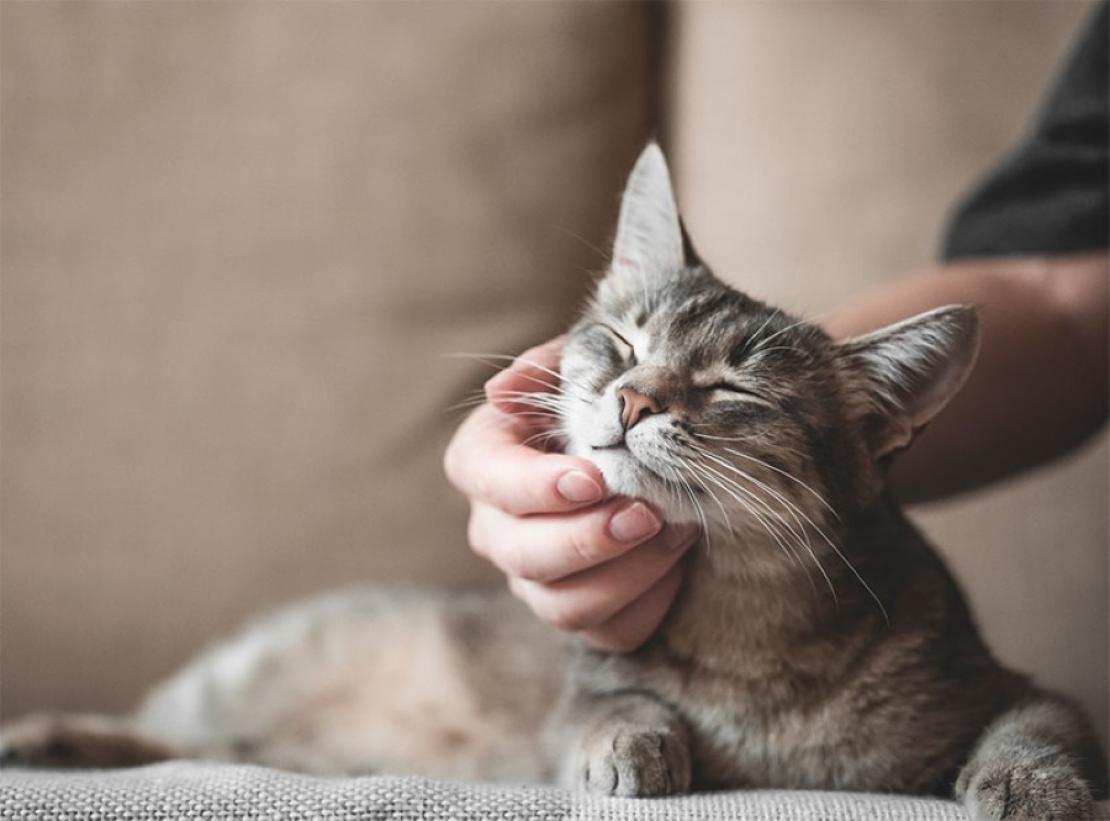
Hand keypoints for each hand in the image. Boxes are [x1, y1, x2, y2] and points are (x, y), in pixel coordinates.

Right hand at [444, 337, 697, 651]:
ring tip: (676, 531)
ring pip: (562, 606)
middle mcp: (497, 528)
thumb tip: (499, 391)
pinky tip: (678, 563)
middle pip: (521, 555)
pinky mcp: (580, 613)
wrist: (648, 444)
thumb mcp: (577, 366)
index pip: (486, 480)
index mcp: (483, 461)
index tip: (593, 478)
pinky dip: (648, 602)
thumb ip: (545, 366)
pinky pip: (609, 632)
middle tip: (646, 513)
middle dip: (587, 539)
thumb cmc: (600, 398)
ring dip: (626, 574)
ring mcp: (534, 579)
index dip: (534, 486)